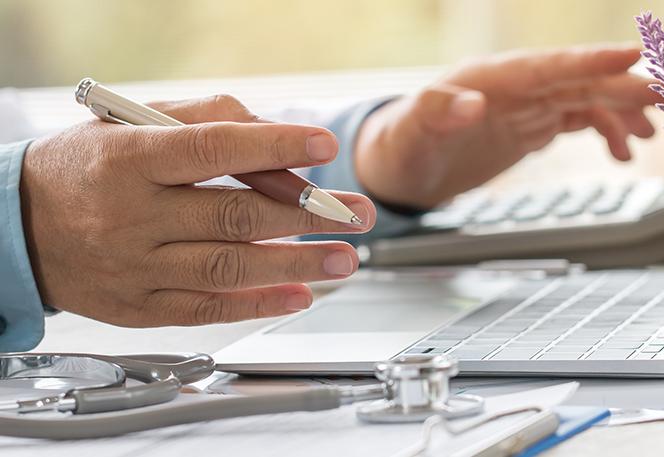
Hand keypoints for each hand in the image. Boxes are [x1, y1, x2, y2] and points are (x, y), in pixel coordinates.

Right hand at [20, 95, 375, 326]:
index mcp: (130, 158)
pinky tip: (297, 295)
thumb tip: (272, 134)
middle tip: (358, 214)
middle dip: (308, 215)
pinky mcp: (141, 304)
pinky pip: (205, 307)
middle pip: (235, 214)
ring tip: (343, 259)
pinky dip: (257, 303)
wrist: (16, 226)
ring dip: (295, 263)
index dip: (275, 147)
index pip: (215, 148)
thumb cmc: (83, 167)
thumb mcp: (130, 124)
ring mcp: (137, 265)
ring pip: (228, 266)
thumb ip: (204, 120)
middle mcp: (133, 214)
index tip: (324, 145)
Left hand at [354, 46, 662, 207]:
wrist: (403, 164)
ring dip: (625, 110)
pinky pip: (578, 121)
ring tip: (659, 130)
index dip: (589, 61)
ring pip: (587, 99)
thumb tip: (471, 104)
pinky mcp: (532, 125)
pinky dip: (605, 133)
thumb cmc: (402, 144)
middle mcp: (516, 86)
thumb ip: (437, 113)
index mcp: (490, 78)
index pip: (548, 65)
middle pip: (581, 80)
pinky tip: (623, 151)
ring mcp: (527, 105)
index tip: (631, 56)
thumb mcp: (411, 132)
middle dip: (629, 84)